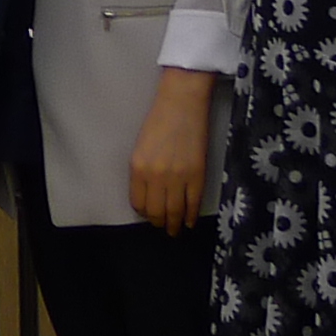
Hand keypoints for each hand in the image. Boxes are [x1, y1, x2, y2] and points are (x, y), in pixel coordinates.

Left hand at [128, 68, 218, 232]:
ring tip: (173, 230)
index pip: (138, 202)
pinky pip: (193, 203)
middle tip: (161, 226)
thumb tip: (148, 195)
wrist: (182, 105)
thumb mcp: (140, 148)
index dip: (143, 212)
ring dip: (173, 224)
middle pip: (156, 211)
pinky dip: (190, 216)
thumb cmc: (158, 122)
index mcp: (137, 168)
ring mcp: (178, 177)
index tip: (148, 215)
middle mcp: (156, 176)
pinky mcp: (198, 175)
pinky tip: (188, 222)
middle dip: (158, 222)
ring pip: (174, 211)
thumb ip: (142, 172)